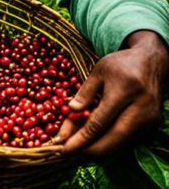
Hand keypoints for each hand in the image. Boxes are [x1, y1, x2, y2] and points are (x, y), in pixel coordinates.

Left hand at [57, 30, 168, 157]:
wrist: (152, 63)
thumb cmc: (121, 65)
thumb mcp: (98, 71)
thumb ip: (84, 93)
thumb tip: (70, 111)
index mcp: (124, 91)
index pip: (99, 122)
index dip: (80, 138)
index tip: (63, 147)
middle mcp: (140, 109)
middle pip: (112, 140)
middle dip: (88, 151)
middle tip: (68, 152)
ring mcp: (149, 120)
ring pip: (120, 145)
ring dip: (97, 150)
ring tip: (76, 147)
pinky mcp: (152, 126)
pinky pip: (127, 141)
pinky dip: (109, 144)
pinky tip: (93, 141)